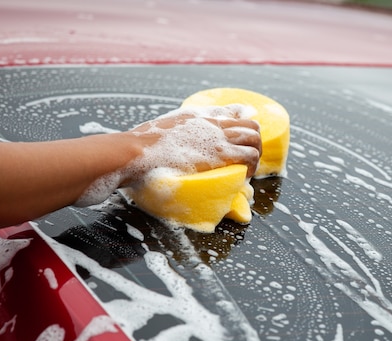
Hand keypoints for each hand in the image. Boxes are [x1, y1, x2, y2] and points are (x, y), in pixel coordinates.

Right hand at [128, 105, 261, 179]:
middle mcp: (212, 123)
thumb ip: (176, 132)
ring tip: (245, 171)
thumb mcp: (161, 132)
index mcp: (198, 116)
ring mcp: (218, 137)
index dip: (244, 124)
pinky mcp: (220, 154)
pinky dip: (250, 167)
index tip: (243, 137)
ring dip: (255, 156)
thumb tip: (171, 140)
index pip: (234, 112)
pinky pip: (249, 157)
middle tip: (245, 161)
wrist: (136, 152)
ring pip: (255, 139)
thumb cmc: (143, 147)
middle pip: (251, 125)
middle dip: (254, 143)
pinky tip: (241, 177)